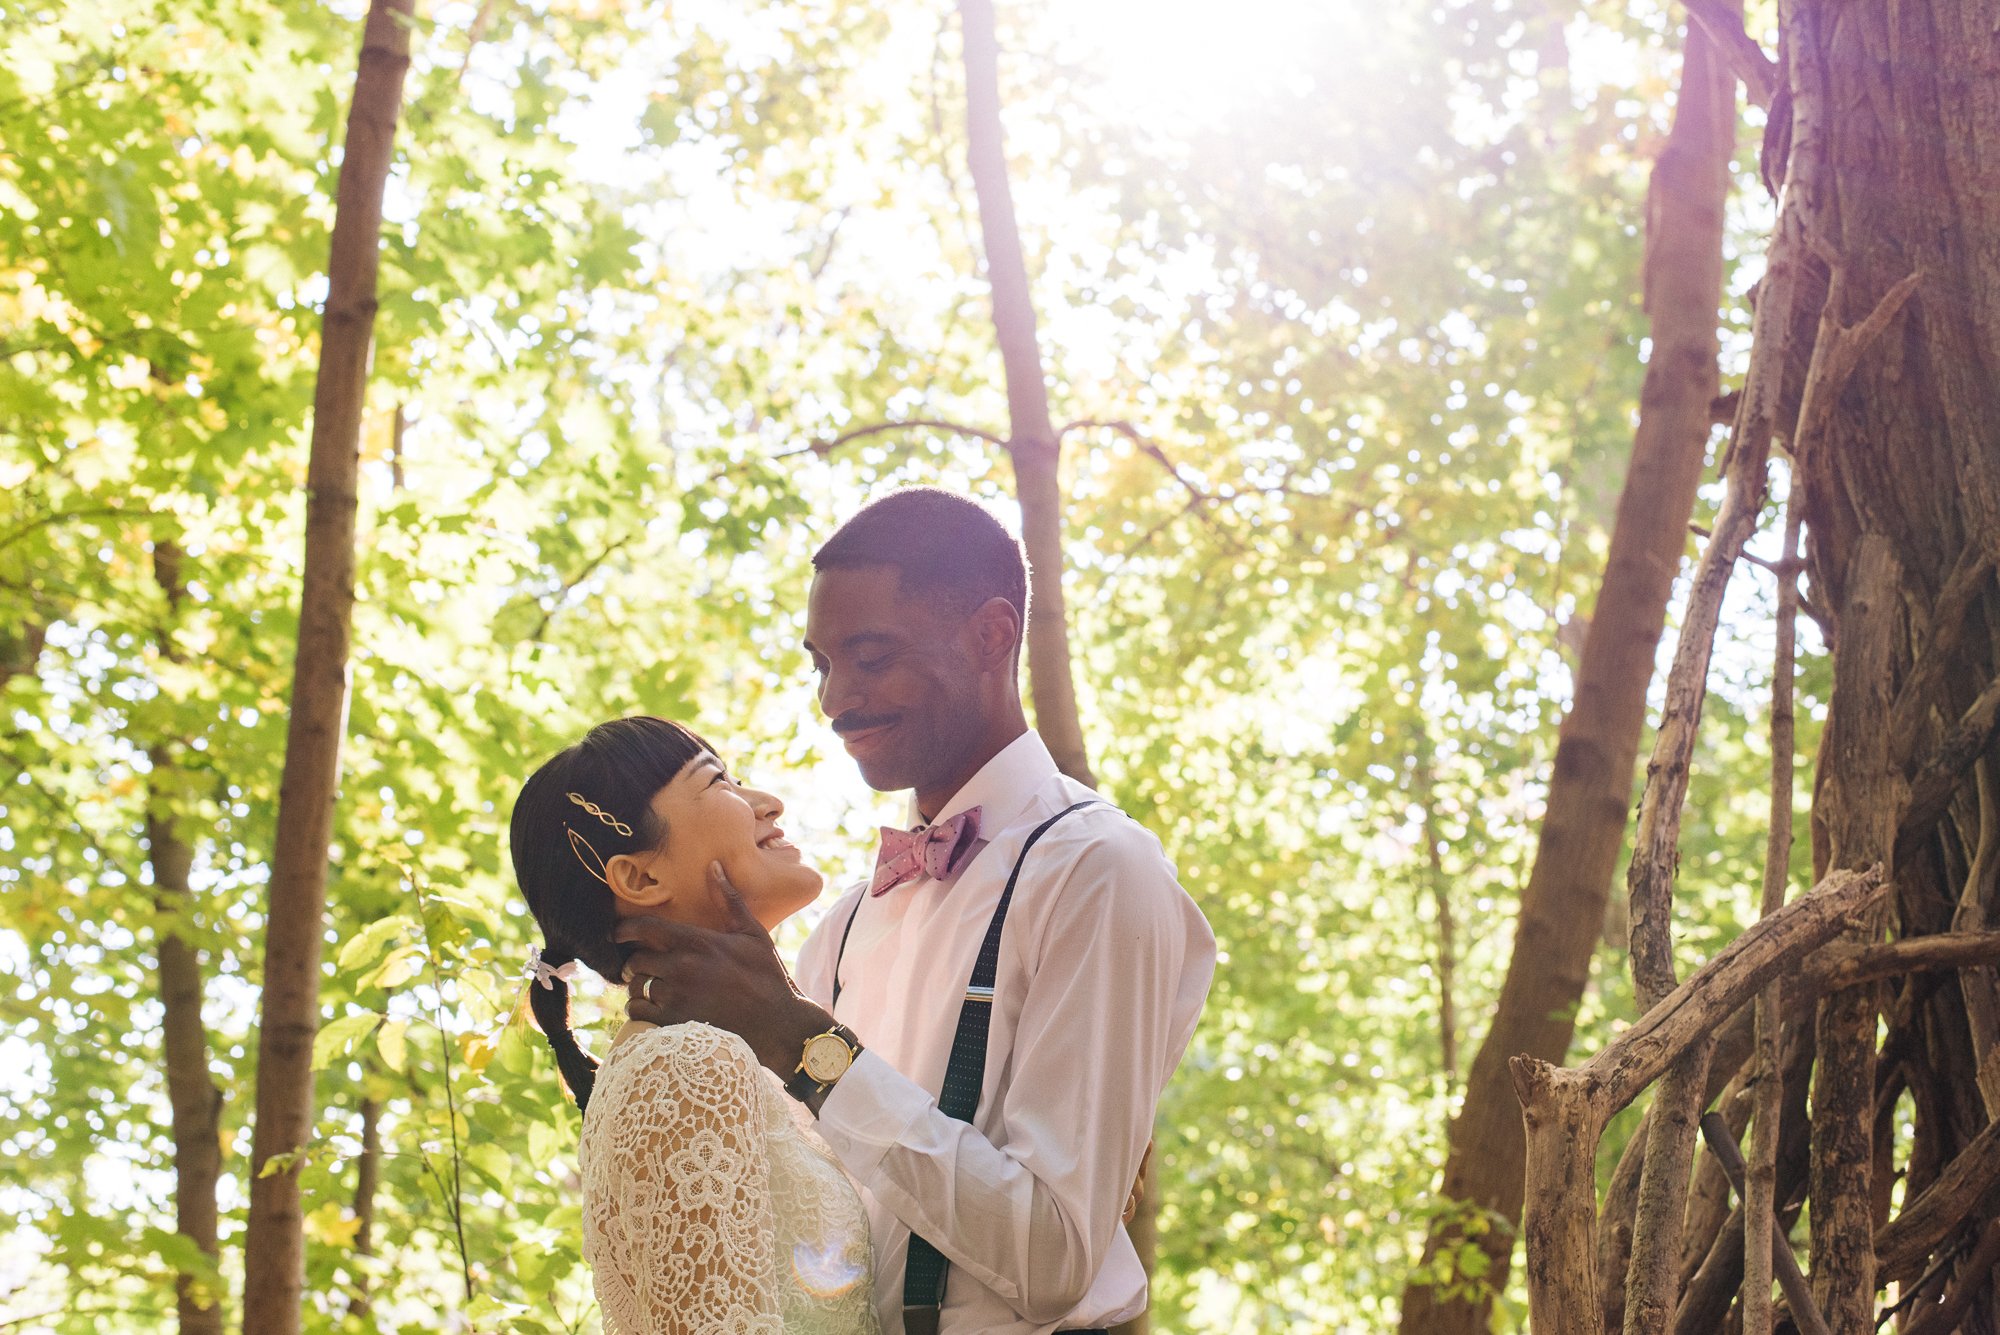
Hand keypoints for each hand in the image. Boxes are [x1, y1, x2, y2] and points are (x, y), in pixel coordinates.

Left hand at [615, 861, 829, 1075]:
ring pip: (636, 987)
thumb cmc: (767, 975)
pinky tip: (650, 1008)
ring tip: (648, 988)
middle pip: (636, 960)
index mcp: (697, 941)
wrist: (777, 1022)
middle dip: (634, 962)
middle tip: (640, 966)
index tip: (616, 933)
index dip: (624, 929)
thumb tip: (714, 866)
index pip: (645, 928)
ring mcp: (676, 996)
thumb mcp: (753, 933)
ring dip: (638, 986)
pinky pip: (638, 1011)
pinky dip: (638, 1008)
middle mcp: (681, 966)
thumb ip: (729, 900)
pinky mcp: (674, 1021)